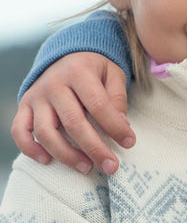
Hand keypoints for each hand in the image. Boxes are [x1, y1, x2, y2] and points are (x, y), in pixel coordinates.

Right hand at [12, 54, 133, 174]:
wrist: (65, 55)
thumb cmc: (93, 69)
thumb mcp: (113, 73)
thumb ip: (117, 96)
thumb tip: (122, 124)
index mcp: (78, 72)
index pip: (98, 104)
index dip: (115, 126)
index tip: (129, 142)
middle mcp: (53, 84)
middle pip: (73, 122)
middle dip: (94, 149)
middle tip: (111, 166)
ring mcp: (36, 96)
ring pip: (45, 132)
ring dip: (66, 154)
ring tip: (86, 167)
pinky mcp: (25, 106)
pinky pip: (19, 131)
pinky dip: (30, 148)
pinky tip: (47, 161)